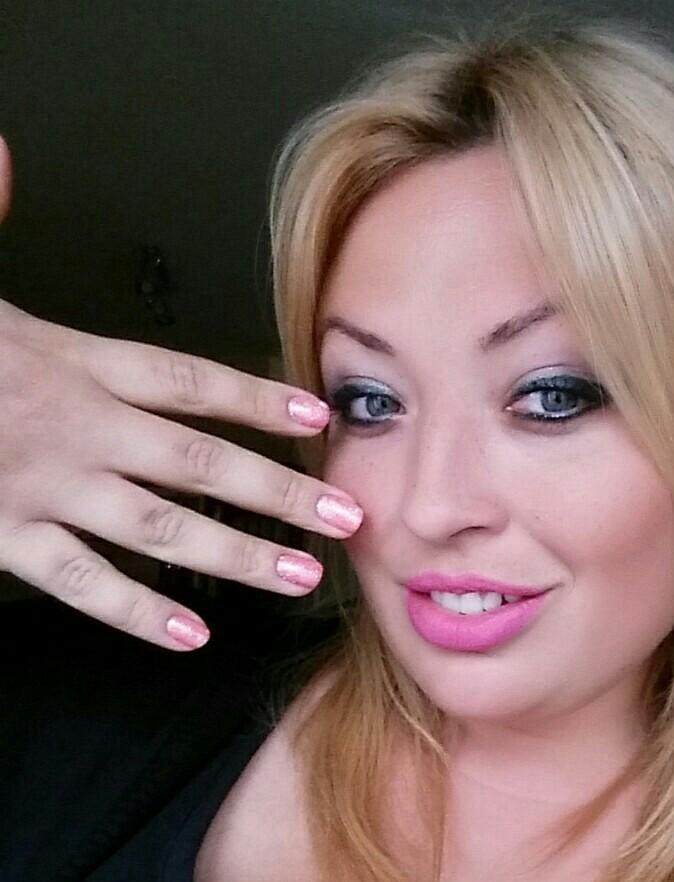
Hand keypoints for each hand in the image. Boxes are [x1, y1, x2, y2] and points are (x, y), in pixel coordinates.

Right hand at [0, 136, 361, 650]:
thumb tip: (5, 158)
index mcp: (72, 362)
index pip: (187, 380)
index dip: (258, 397)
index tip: (316, 414)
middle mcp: (75, 426)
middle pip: (198, 460)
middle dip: (279, 490)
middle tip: (343, 513)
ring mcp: (44, 486)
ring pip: (159, 527)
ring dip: (237, 554)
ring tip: (298, 575)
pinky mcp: (2, 536)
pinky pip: (81, 582)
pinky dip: (137, 612)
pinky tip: (191, 633)